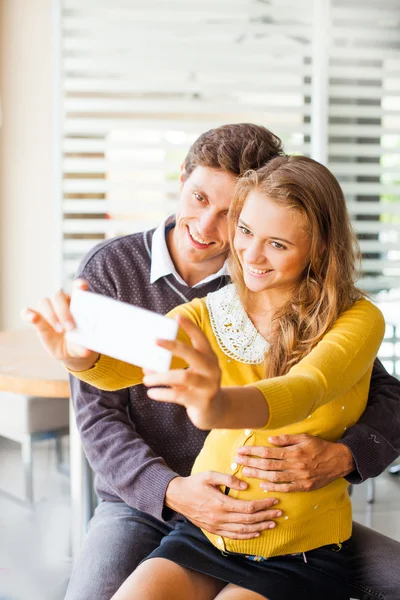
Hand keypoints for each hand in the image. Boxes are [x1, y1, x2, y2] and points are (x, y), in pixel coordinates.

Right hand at [21, 279, 98, 371]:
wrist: (68, 350)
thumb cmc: (78, 343)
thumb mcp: (82, 346)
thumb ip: (84, 345)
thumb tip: (86, 349)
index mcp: (77, 303)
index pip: (78, 288)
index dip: (79, 285)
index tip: (81, 286)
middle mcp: (62, 302)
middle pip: (59, 296)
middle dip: (64, 311)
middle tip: (71, 327)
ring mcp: (49, 310)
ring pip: (45, 302)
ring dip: (52, 315)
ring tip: (59, 330)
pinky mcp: (37, 319)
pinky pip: (27, 312)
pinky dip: (28, 314)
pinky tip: (32, 317)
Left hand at [143, 316, 222, 428]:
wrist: (215, 412)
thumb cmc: (197, 388)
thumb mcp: (193, 373)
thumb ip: (176, 367)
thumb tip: (147, 363)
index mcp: (209, 358)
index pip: (201, 339)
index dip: (190, 328)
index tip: (177, 317)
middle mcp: (212, 369)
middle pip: (192, 354)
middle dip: (173, 346)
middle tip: (155, 341)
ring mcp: (209, 386)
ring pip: (183, 376)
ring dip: (161, 376)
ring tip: (146, 378)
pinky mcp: (202, 401)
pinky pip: (179, 395)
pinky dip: (162, 393)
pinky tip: (152, 393)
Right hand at [165, 472, 281, 539]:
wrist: (177, 497)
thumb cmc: (194, 483)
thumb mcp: (210, 475)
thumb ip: (228, 479)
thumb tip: (245, 486)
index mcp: (221, 503)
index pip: (248, 507)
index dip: (263, 505)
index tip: (274, 500)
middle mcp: (220, 518)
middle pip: (249, 521)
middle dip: (266, 517)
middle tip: (279, 513)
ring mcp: (217, 526)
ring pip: (243, 531)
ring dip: (259, 528)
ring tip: (272, 524)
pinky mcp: (214, 530)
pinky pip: (233, 536)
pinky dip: (246, 536)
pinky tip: (255, 533)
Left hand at [235, 434, 354, 492]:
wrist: (338, 461)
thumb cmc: (319, 447)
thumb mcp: (304, 438)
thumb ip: (286, 440)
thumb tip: (270, 440)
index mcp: (294, 452)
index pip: (268, 452)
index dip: (253, 451)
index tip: (241, 450)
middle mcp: (295, 465)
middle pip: (268, 465)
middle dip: (251, 462)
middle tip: (237, 461)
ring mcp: (299, 477)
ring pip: (274, 477)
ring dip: (258, 475)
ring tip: (245, 472)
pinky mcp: (304, 486)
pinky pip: (286, 488)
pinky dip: (273, 487)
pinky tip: (263, 485)